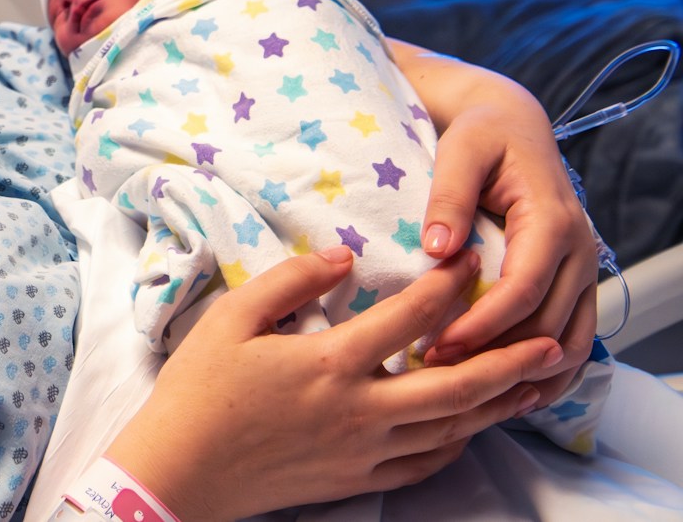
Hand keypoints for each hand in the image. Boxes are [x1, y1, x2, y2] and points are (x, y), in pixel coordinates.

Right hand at [105, 247, 560, 521]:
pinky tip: (468, 426)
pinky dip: (455, 442)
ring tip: (531, 383)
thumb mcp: (232, 317)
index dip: (447, 286)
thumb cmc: (200, 388)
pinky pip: (424, 463)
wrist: (182, 469)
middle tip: (549, 340)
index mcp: (329, 362)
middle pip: (455, 385)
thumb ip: (292, 279)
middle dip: (508, 361)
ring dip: (496, 404)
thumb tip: (345, 254)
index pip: (410, 317)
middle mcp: (359, 409)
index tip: (471, 261)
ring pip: (450, 428)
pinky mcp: (357, 478)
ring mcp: (363, 450)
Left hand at [400, 50, 596, 402]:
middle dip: (497, 356)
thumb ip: (448, 197)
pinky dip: (553, 369)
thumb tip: (438, 249)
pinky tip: (516, 391)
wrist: (513, 124)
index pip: (523, 289)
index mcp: (550, 220)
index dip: (483, 325)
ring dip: (530, 373)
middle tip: (441, 376)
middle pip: (548, 324)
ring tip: (479, 399)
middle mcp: (578, 249)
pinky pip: (576, 335)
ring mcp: (583, 268)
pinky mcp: (575, 279)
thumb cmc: (481, 135)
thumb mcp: (460, 151)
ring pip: (571, 340)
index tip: (438, 346)